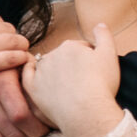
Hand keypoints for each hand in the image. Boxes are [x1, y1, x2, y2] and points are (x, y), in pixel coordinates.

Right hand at [0, 2, 31, 130]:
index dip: (2, 30)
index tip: (3, 42)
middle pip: (8, 29)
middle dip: (13, 39)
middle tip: (14, 51)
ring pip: (14, 40)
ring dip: (22, 47)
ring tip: (23, 55)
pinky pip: (10, 57)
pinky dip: (21, 58)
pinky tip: (23, 63)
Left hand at [23, 21, 124, 136]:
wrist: (87, 112)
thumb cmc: (101, 85)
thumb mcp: (109, 55)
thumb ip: (104, 35)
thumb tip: (99, 24)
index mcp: (70, 46)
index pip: (81, 48)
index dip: (90, 58)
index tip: (96, 71)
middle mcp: (52, 55)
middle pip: (63, 57)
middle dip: (72, 65)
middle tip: (83, 81)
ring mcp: (41, 72)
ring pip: (47, 66)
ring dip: (54, 71)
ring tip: (67, 86)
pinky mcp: (33, 89)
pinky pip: (27, 76)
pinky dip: (31, 74)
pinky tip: (38, 79)